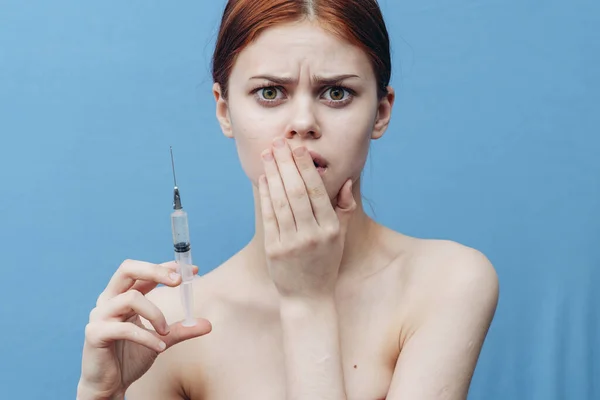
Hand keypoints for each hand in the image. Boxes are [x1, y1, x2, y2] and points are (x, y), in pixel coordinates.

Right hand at [78, 260, 211, 398]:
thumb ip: (180, 329)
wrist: (108, 385)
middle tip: (178, 281)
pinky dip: (147, 337)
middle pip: (128, 269)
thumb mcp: (161, 339)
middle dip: (156, 271)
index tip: (192, 269)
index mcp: (122, 296)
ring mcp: (100, 315)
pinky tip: (159, 347)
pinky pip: (125, 328)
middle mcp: (108, 300)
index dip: (166, 267)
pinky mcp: (95, 333)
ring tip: (166, 332)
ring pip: (131, 298)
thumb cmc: (130, 358)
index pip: (143, 272)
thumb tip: (208, 324)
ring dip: (155, 313)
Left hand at [258, 137, 356, 299]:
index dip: (306, 167)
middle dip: (286, 164)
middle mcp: (312, 235)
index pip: (316, 191)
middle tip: (278, 143)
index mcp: (331, 229)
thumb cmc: (325, 263)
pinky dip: (265, 196)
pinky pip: (268, 217)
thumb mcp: (341, 237)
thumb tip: (346, 181)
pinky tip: (263, 179)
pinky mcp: (274, 250)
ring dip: (273, 174)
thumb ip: (344, 209)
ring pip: (281, 201)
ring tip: (267, 155)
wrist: (308, 297)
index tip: (298, 148)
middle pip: (296, 192)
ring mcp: (292, 243)